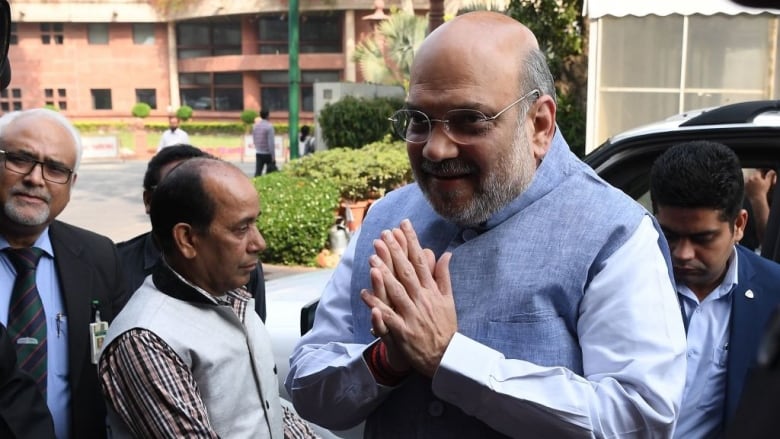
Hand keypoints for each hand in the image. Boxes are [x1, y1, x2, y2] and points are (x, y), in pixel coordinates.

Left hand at [361, 219, 456, 376]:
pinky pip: (388, 316)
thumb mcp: (448, 299)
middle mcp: (422, 300)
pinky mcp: (404, 332)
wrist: (446, 357)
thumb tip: (446, 253)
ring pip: (396, 292)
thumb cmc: (445, 327)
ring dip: (384, 275)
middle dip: (394, 253)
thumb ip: (443, 276)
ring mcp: (412, 316)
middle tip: (382, 236)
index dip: (411, 242)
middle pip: (406, 273)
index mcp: (432, 291)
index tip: (403, 225)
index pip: (421, 261)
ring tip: (372, 258)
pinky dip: (376, 305)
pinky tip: (365, 294)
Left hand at [745, 169, 775, 203]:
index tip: (762, 177)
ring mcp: (746, 182)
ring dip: (751, 179)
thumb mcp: (767, 183)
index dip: (761, 174)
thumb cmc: (763, 191)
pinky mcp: (743, 185)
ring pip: (749, 178)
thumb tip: (771, 171)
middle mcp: (750, 178)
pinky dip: (748, 183)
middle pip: (753, 175)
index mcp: (756, 177)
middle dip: (756, 177)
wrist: (757, 198)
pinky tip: (751, 187)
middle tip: (758, 182)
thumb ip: (769, 176)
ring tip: (755, 185)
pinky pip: (745, 182)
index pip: (758, 171)